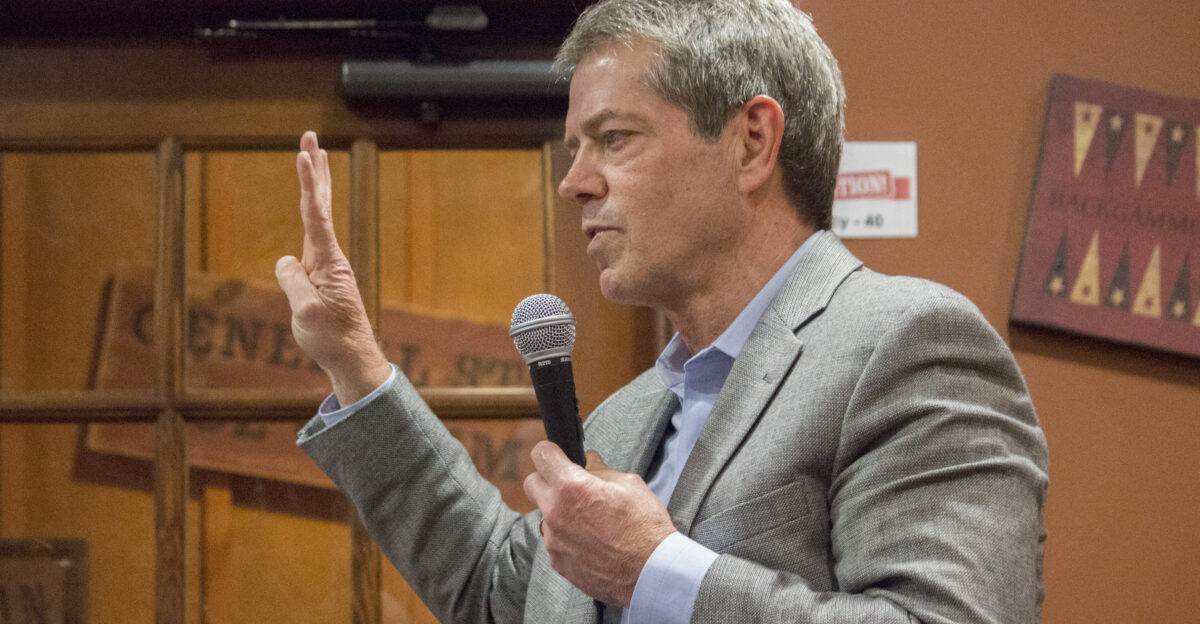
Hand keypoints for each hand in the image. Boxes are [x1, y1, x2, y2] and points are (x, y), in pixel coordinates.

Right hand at [275, 131, 390, 402]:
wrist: (352, 357)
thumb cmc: (331, 338)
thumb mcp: (307, 313)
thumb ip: (295, 284)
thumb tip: (285, 260)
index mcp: (328, 262)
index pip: (316, 215)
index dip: (309, 184)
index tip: (304, 155)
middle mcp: (330, 257)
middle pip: (322, 204)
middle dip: (316, 170)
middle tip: (310, 137)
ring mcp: (326, 265)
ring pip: (318, 216)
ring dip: (314, 184)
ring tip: (311, 155)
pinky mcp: (321, 275)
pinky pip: (310, 239)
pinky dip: (309, 213)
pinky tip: (308, 209)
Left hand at [523, 441, 675, 606]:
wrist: (651, 572)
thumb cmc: (645, 528)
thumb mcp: (629, 484)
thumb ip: (601, 470)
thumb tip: (590, 462)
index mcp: (572, 487)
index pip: (541, 455)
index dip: (550, 452)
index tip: (556, 455)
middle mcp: (555, 512)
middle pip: (531, 484)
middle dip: (547, 480)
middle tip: (569, 485)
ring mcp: (554, 540)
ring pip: (545, 516)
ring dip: (559, 512)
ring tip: (589, 520)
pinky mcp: (558, 562)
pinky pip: (554, 541)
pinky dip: (567, 538)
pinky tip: (591, 542)